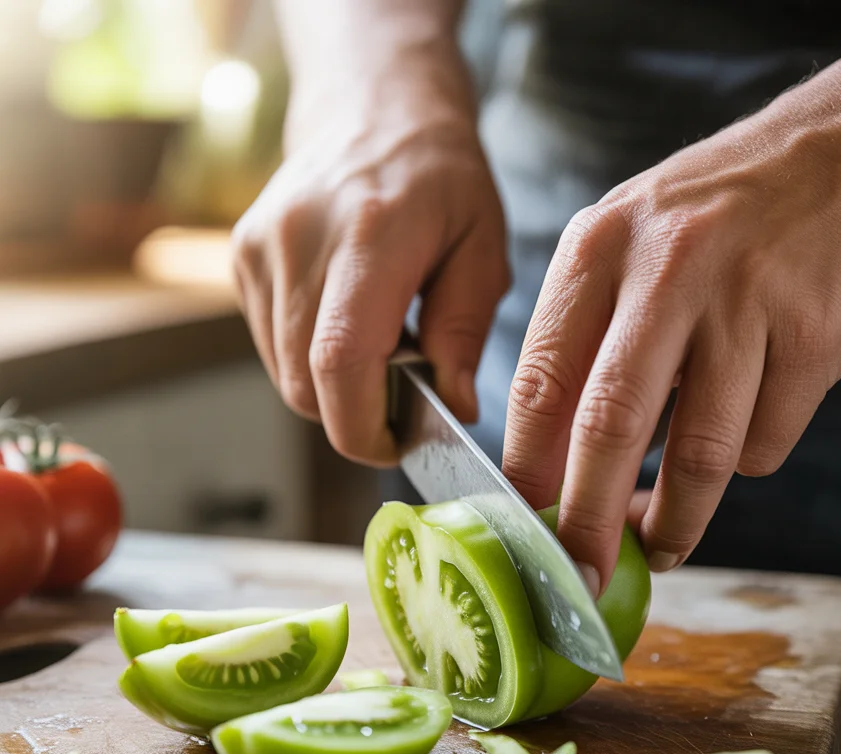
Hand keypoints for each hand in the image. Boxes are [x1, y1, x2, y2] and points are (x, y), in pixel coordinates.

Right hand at [232, 42, 508, 465]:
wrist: (371, 106)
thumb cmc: (439, 177)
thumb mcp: (483, 245)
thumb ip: (466, 330)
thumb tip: (453, 407)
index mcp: (371, 235)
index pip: (341, 361)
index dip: (362, 425)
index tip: (395, 444)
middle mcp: (301, 240)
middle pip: (306, 382)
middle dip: (353, 417)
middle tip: (400, 401)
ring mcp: (261, 248)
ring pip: (285, 375)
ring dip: (333, 389)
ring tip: (379, 349)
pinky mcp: (242, 257)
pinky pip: (271, 347)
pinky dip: (309, 361)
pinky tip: (346, 325)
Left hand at [502, 42, 840, 592]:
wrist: (828, 160)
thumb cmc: (701, 227)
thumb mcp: (618, 254)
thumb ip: (577, 349)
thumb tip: (547, 475)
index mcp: (597, 250)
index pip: (541, 383)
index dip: (528, 471)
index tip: (525, 527)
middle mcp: (667, 268)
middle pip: (610, 425)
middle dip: (589, 522)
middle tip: (581, 577)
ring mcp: (745, 299)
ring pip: (701, 453)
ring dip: (677, 521)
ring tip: (662, 545)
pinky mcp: (811, 332)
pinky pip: (766, 441)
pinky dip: (746, 462)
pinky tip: (741, 431)